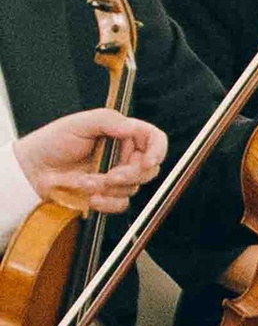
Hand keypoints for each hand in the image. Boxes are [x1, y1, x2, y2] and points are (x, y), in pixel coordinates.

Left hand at [11, 108, 164, 212]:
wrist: (32, 170)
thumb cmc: (52, 143)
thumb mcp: (79, 124)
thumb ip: (109, 121)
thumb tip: (133, 127)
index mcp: (121, 134)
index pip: (153, 139)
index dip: (157, 150)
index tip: (148, 161)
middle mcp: (122, 156)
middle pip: (149, 168)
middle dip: (130, 174)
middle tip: (111, 175)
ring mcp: (116, 177)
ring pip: (133, 188)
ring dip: (109, 187)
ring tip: (86, 181)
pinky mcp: (108, 196)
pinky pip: (121, 204)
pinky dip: (108, 203)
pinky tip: (92, 198)